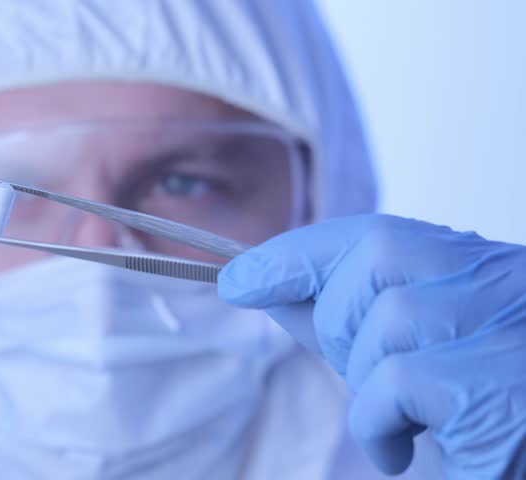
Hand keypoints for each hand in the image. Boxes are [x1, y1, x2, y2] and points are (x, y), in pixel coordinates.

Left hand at [218, 214, 525, 477]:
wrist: (525, 479)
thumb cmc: (466, 420)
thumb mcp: (404, 355)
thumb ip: (345, 316)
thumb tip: (260, 285)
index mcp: (487, 271)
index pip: (382, 233)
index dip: (299, 254)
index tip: (240, 280)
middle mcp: (511, 284)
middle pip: (379, 259)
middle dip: (336, 319)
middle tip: (356, 373)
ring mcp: (514, 330)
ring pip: (390, 318)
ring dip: (365, 379)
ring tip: (396, 421)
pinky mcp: (502, 388)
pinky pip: (399, 381)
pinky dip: (376, 423)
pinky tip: (397, 452)